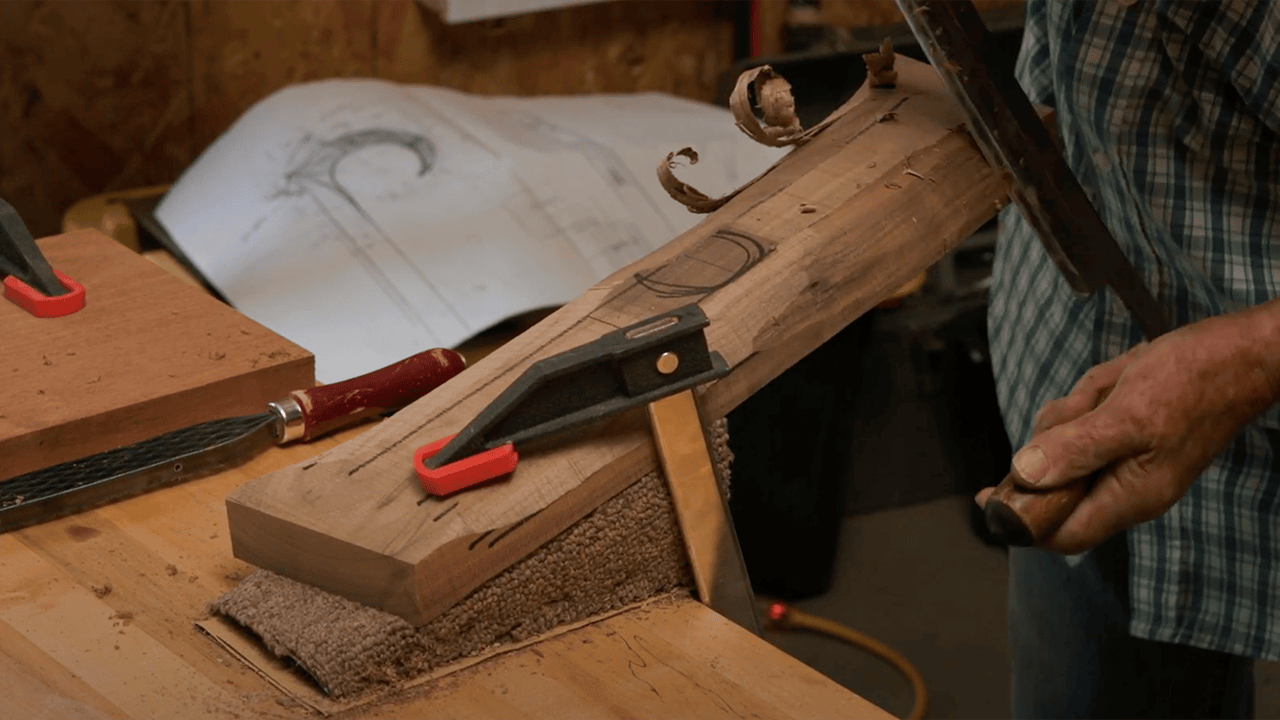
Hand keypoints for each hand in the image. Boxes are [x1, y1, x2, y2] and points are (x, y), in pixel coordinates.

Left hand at [976, 300, 1279, 553]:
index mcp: (1130, 497)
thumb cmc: (1194, 381)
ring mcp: (1127, 460)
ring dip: (1074, 412)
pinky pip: (1083, 421)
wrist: (1239, 350)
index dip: (1021, 522)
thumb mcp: (1127, 413)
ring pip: (1065, 445)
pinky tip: (1114, 381)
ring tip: (1108, 388)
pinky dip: (1088, 397)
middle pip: (1055, 484)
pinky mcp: (1126, 434)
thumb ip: (1076, 448)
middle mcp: (1126, 487)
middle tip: (1083, 407)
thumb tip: (1025, 475)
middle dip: (1055, 441)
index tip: (984, 497)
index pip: (1062, 534)